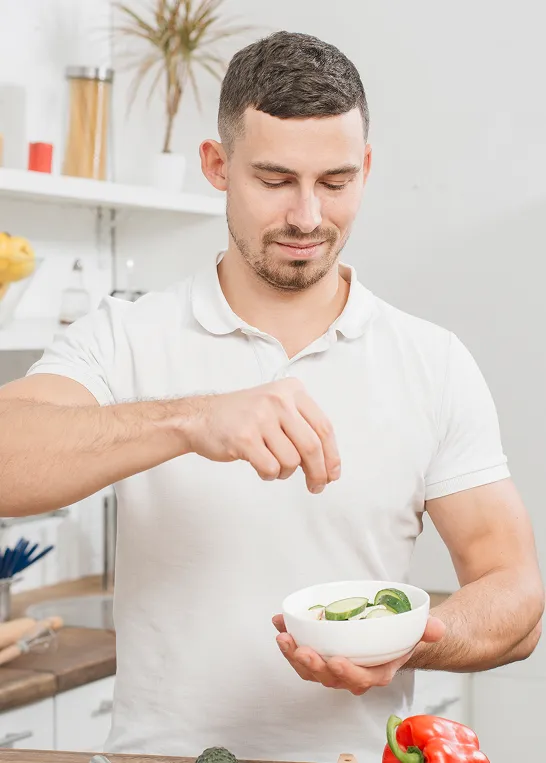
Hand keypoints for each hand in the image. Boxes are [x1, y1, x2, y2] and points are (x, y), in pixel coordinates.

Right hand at [185, 378, 340, 493]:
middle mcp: (278, 399)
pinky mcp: (244, 437)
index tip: (333, 474)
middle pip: (312, 446)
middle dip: (318, 473)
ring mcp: (260, 417)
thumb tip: (328, 465)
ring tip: (272, 465)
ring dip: (285, 473)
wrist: (201, 418)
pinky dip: (269, 475)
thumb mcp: (277, 407)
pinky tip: (260, 467)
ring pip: (291, 461)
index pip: (324, 427)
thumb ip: (303, 428)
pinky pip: (271, 468)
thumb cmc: (243, 417)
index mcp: (292, 390)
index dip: (332, 456)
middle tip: (316, 487)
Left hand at [272, 614, 445, 694]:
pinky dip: (290, 639)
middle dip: (311, 664)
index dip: (346, 673)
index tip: (335, 661)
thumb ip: (429, 630)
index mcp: (377, 672)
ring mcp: (333, 666)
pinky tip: (280, 623)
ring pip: (310, 669)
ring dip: (293, 654)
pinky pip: (302, 652)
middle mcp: (352, 674)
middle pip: (328, 676)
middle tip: (299, 647)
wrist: (390, 636)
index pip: (361, 679)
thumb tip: (437, 628)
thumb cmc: (402, 636)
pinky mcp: (320, 654)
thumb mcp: (418, 631)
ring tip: (283, 636)